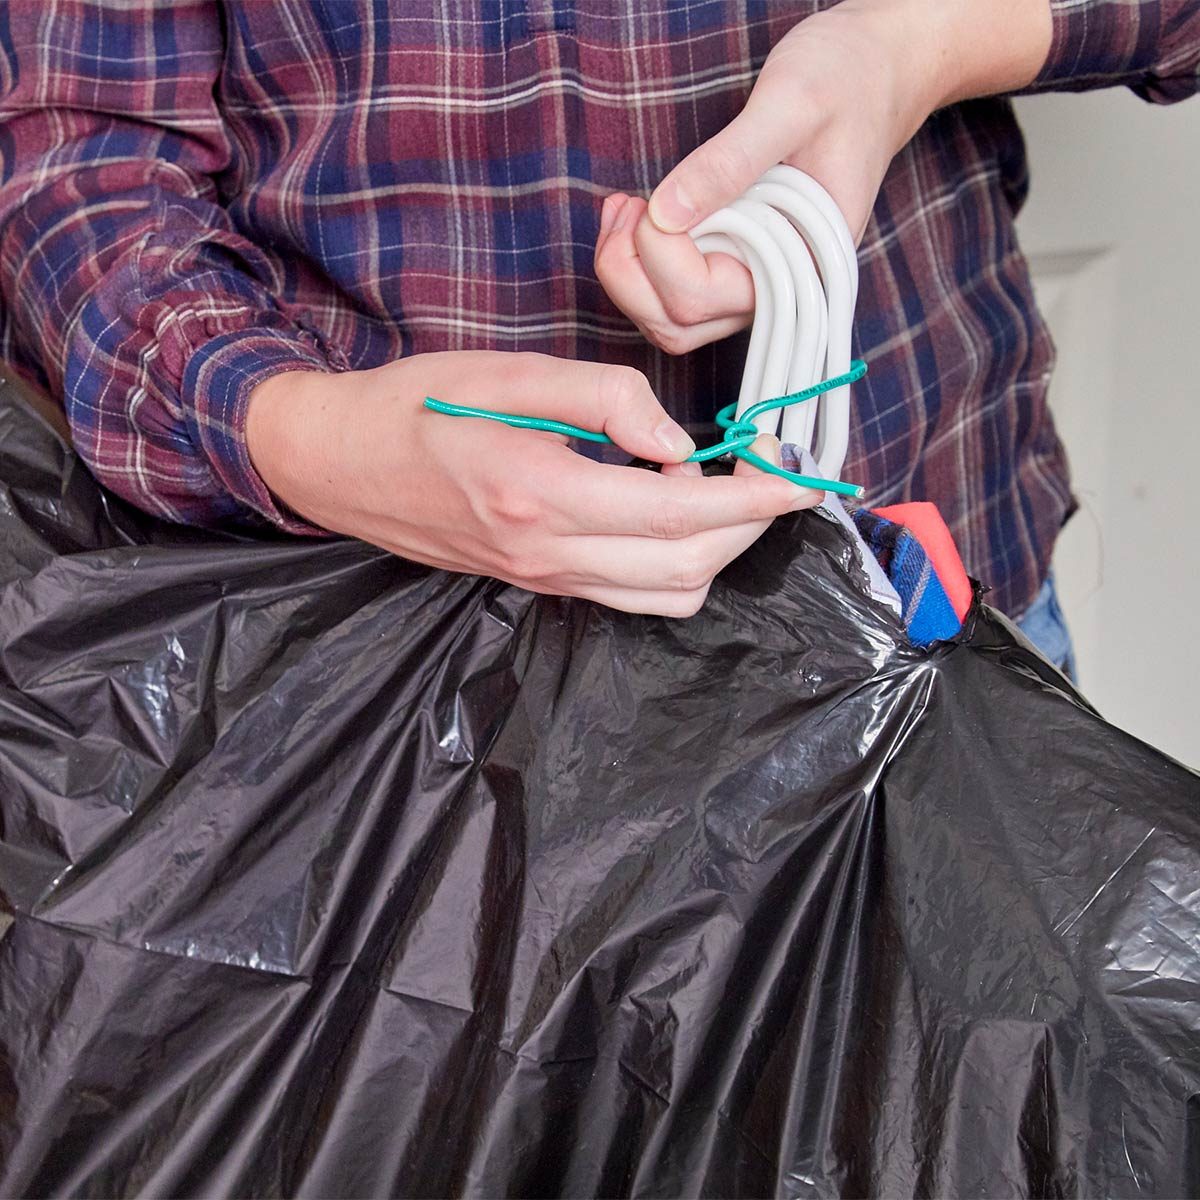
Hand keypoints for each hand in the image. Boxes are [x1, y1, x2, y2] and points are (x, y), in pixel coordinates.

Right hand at [245, 352, 820, 616]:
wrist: (341, 465)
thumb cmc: (416, 407)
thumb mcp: (504, 374)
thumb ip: (600, 397)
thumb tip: (676, 439)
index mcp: (542, 494)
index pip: (680, 513)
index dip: (754, 498)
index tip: (801, 475)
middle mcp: (549, 555)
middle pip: (688, 566)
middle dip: (750, 525)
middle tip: (774, 474)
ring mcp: (545, 580)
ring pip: (667, 594)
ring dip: (716, 550)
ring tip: (721, 490)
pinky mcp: (540, 585)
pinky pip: (632, 598)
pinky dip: (676, 565)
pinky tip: (669, 514)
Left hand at [594, 0, 1051, 356]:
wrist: (878, 72)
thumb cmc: (848, 80)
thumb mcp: (790, 105)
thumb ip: (729, 161)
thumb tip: (666, 211)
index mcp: (800, 265)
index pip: (699, 296)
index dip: (658, 253)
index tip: (646, 199)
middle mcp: (774, 289)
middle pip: (675, 326)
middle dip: (629, 274)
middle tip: (622, 206)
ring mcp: (752, 284)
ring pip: (669, 322)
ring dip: (628, 276)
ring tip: (624, 209)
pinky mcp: (736, 268)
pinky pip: (675, 298)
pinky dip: (641, 268)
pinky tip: (636, 214)